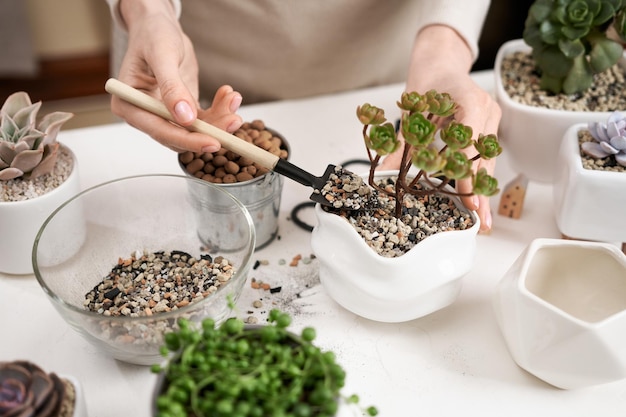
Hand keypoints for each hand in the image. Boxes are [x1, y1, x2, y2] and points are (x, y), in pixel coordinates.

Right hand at [110, 0, 242, 152]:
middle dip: (210, 130)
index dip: (188, 140)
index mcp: (129, 106)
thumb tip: (185, 118)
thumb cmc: (153, 35)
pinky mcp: (183, 110)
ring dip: (219, 118)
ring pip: (197, 130)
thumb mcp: (162, 56)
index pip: (160, 131)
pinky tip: (228, 95)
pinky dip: (219, 109)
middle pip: (181, 136)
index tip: (213, 143)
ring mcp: (165, 114)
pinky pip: (204, 118)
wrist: (160, 27)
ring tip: (234, 99)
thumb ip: (172, 88)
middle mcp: (146, 115)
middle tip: (234, 120)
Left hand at [378, 25, 500, 231]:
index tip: (467, 196)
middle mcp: (486, 109)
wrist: (440, 64)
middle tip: (480, 220)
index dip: (468, 172)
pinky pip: (485, 154)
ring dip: (484, 188)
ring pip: (488, 159)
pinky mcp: (490, 125)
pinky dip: (480, 175)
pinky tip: (479, 197)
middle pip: (484, 157)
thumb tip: (386, 171)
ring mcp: (492, 117)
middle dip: (481, 191)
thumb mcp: (411, 113)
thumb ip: (401, 143)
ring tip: (483, 217)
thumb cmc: (426, 84)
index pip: (469, 144)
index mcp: (469, 102)